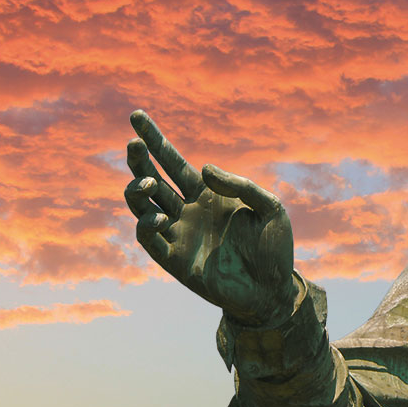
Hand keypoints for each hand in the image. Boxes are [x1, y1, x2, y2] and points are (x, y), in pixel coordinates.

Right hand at [124, 110, 295, 326]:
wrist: (274, 290)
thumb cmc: (274, 248)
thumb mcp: (269, 208)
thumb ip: (241, 185)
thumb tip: (203, 169)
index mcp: (208, 194)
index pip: (173, 161)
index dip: (155, 139)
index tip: (136, 116)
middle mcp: (188, 211)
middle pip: (152, 180)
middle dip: (139, 160)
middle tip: (133, 143)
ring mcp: (179, 235)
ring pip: (143, 206)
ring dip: (138, 190)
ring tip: (149, 182)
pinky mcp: (174, 260)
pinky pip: (150, 239)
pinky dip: (146, 224)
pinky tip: (159, 216)